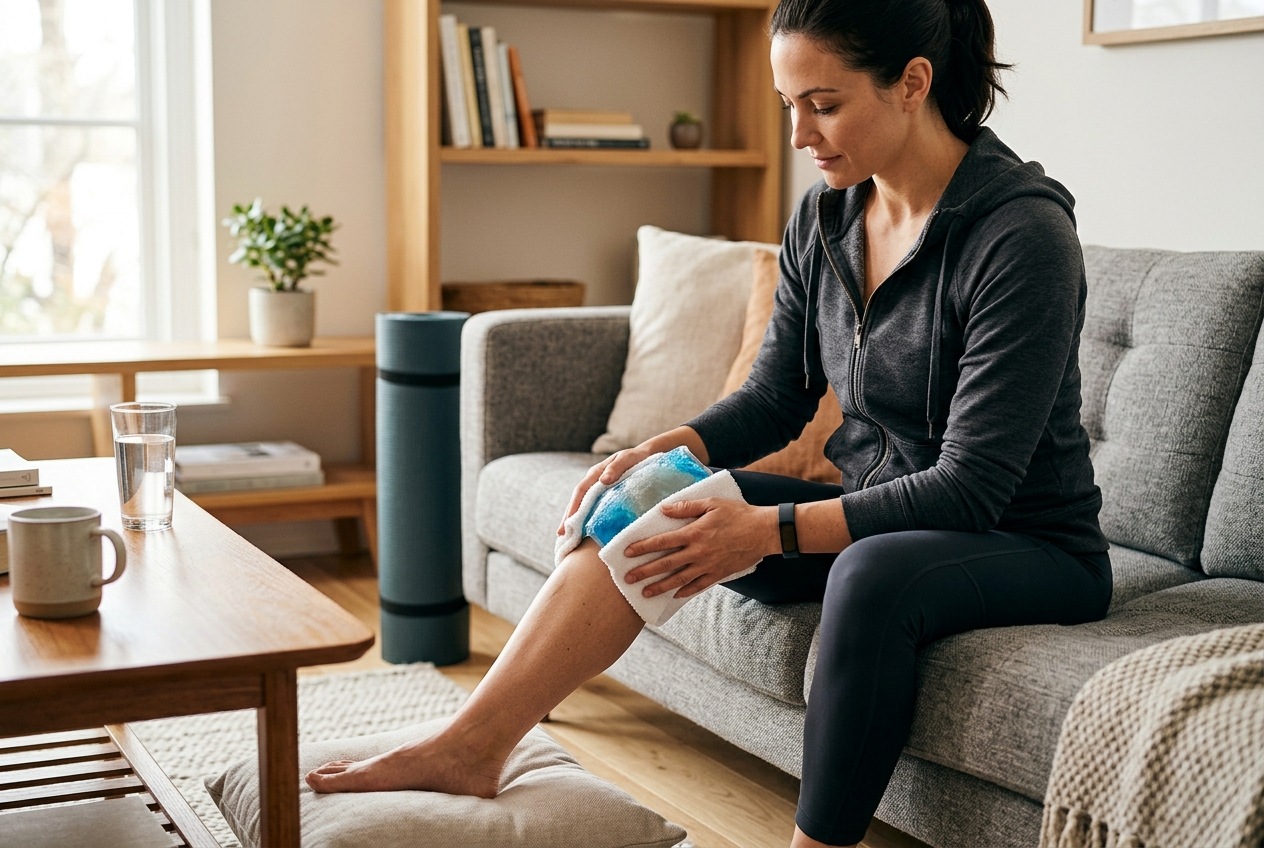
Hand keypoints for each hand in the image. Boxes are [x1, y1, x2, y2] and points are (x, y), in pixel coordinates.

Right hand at [557, 446, 655, 534]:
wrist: (645, 455)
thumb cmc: (636, 457)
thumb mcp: (627, 459)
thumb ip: (616, 468)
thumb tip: (603, 480)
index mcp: (596, 472)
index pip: (580, 491)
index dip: (573, 507)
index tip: (567, 523)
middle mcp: (594, 480)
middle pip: (577, 500)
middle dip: (568, 517)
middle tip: (560, 534)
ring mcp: (598, 487)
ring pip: (583, 504)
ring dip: (575, 518)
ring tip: (569, 535)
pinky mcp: (605, 493)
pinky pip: (593, 505)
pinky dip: (587, 516)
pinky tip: (585, 528)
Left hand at [621, 499, 776, 598]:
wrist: (763, 531)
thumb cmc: (738, 513)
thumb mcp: (711, 503)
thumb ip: (686, 507)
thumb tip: (663, 509)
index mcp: (694, 533)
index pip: (661, 542)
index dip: (642, 547)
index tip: (627, 553)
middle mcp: (698, 552)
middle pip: (665, 564)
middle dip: (644, 572)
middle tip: (627, 579)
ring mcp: (708, 565)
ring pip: (679, 579)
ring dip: (660, 586)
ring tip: (644, 592)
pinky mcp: (719, 574)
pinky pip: (698, 586)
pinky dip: (685, 592)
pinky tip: (674, 596)